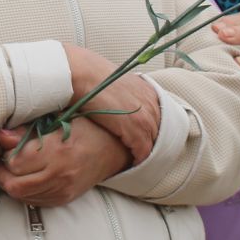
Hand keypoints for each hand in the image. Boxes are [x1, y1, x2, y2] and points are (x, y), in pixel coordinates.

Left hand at [0, 118, 128, 205]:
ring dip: (10, 183)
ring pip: (22, 197)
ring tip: (11, 168)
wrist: (113, 149)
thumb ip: (27, 129)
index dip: (4, 155)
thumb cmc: (84, 127)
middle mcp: (60, 175)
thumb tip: (1, 136)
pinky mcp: (63, 199)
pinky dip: (24, 191)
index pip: (16, 162)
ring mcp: (62, 191)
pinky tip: (25, 177)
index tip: (3, 146)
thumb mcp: (57, 119)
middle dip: (1, 174)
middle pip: (15, 185)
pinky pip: (34, 202)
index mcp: (57, 151)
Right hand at [60, 43, 161, 160]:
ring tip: (135, 163)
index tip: (143, 141)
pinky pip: (143, 152)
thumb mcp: (115, 83)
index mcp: (148, 91)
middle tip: (140, 155)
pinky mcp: (135, 129)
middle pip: (158, 132)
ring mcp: (145, 116)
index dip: (150, 131)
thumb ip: (124, 94)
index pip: (157, 118)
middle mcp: (151, 104)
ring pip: (152, 144)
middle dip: (151, 144)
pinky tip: (130, 165)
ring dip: (144, 154)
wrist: (81, 74)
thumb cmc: (90, 76)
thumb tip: (117, 101)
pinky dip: (138, 160)